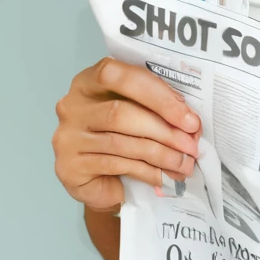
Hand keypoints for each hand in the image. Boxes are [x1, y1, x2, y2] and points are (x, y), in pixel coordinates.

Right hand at [53, 58, 201, 210]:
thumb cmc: (121, 143)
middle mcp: (72, 106)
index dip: (155, 93)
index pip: (116, 75)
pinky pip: (116, 165)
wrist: (99, 184)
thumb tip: (191, 123)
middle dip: (163, 130)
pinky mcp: (70, 166)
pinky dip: (146, 172)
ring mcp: (68, 136)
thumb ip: (155, 111)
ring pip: (121, 142)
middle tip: (191, 145)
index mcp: (88, 82)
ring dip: (160, 155)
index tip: (187, 115)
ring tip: (184, 164)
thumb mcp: (137, 117)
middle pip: (120, 112)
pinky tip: (164, 177)